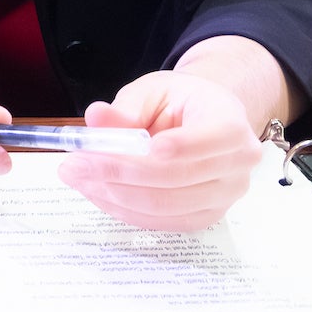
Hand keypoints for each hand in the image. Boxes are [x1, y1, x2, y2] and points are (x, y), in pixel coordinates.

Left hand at [60, 71, 263, 231]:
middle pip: (177, 177)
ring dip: (114, 193)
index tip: (145, 145)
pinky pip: (161, 221)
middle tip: (74, 163)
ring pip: (165, 205)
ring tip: (76, 177)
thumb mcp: (154, 91)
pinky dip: (124, 209)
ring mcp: (224, 197)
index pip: (213, 139)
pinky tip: (96, 191)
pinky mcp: (204, 217)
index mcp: (231, 124)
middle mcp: (236, 166)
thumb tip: (96, 117)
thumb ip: (128, 105)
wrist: (204, 123)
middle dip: (119, 171)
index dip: (181, 146)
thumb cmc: (181, 102)